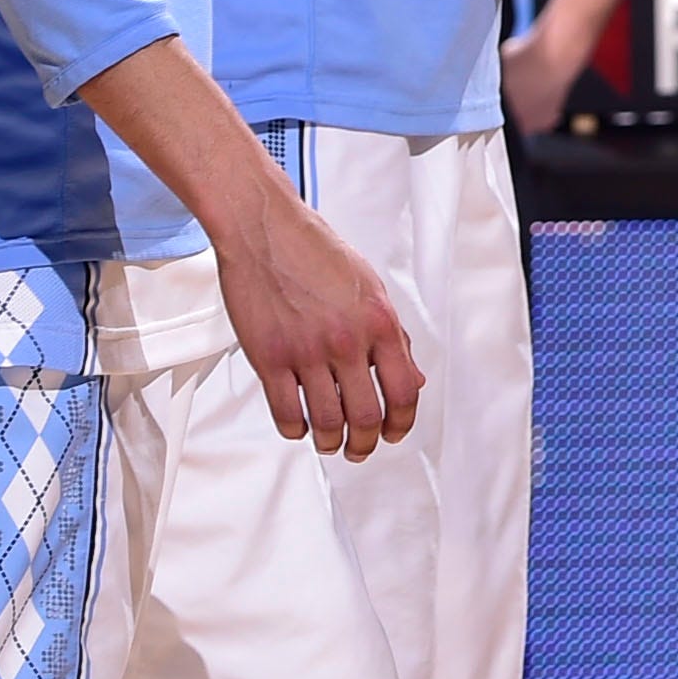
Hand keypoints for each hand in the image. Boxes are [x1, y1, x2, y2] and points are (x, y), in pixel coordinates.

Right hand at [209, 182, 423, 459]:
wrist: (265, 230)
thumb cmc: (317, 253)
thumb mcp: (370, 288)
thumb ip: (393, 336)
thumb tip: (412, 379)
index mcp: (379, 322)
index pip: (403, 391)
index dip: (402, 423)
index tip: (394, 434)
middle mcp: (347, 340)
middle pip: (366, 417)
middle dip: (367, 443)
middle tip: (360, 449)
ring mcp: (306, 351)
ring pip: (327, 422)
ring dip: (331, 442)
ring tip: (330, 442)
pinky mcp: (268, 358)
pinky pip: (285, 412)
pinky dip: (296, 429)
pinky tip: (299, 427)